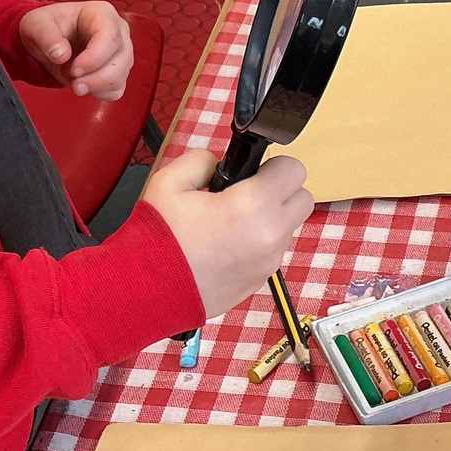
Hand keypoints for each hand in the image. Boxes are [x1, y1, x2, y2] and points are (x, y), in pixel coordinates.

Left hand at [18, 1, 131, 98]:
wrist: (48, 41)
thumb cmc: (47, 26)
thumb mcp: (36, 24)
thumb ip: (46, 36)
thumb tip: (61, 54)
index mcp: (102, 14)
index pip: (111, 37)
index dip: (93, 58)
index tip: (72, 70)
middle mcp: (118, 31)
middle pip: (121, 59)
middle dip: (95, 77)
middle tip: (70, 80)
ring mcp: (121, 52)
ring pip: (120, 76)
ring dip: (95, 86)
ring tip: (73, 82)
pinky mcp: (118, 71)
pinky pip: (117, 88)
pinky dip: (99, 93)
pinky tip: (83, 85)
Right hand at [140, 149, 313, 318]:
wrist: (148, 290)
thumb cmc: (159, 240)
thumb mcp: (171, 181)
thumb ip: (202, 160)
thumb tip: (217, 164)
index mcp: (254, 205)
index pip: (294, 170)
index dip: (274, 166)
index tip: (254, 172)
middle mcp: (270, 235)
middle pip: (302, 199)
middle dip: (280, 191)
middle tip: (248, 193)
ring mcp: (268, 262)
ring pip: (289, 228)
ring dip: (271, 219)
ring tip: (231, 222)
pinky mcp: (260, 280)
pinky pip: (273, 252)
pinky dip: (259, 243)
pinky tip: (227, 244)